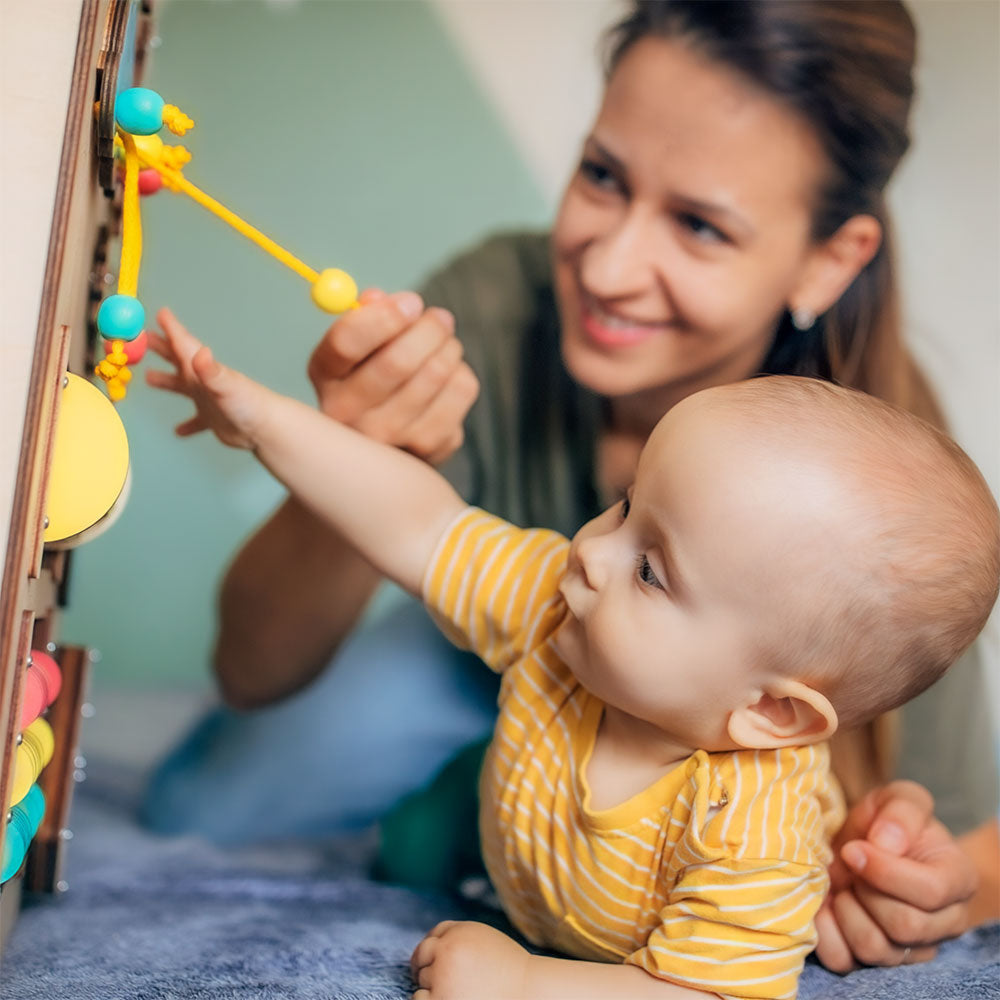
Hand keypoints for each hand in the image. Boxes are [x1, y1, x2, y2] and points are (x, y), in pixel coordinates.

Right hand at [147, 307, 269, 448]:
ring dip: (166, 382)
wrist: (265, 428)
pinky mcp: (213, 420)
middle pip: (177, 360)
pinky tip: (178, 431)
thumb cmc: (248, 403)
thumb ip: (210, 370)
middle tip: (142, 338)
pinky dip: (187, 425)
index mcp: (202, 369)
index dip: (171, 327)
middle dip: (160, 348)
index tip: (161, 312)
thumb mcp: (225, 384)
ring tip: (148, 378)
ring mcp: (207, 400)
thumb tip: (200, 352)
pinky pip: (196, 422)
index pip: (183, 343)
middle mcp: (202, 381)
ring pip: (181, 388)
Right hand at [308, 289, 478, 465]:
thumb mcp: (362, 342)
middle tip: (441, 317)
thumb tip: (378, 298)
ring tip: (445, 346)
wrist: (391, 435)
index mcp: (325, 375)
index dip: (383, 316)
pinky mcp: (427, 449)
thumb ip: (368, 314)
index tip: (411, 302)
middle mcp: (347, 415)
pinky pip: (459, 392)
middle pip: (396, 362)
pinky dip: (461, 374)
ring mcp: (386, 439)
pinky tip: (448, 379)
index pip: (345, 343)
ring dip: (449, 348)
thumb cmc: (375, 371)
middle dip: (428, 329)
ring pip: (436, 374)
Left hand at [411, 921, 528, 999]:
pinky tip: (447, 999)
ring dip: (432, 985)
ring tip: (457, 990)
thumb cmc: (507, 969)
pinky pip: (419, 999)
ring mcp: (442, 976)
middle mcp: (448, 950)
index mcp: (459, 932)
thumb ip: (457, 936)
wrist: (526, 993)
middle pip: (423, 955)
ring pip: (421, 979)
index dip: (434, 950)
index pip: (432, 936)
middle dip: (428, 965)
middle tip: (444, 978)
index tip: (439, 961)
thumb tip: (429, 945)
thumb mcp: (483, 938)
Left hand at [814, 780, 976, 971]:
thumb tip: (886, 843)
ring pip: (876, 949)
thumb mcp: (899, 798)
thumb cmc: (886, 822)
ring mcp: (909, 948)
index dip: (884, 871)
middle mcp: (942, 924)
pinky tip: (825, 905)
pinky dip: (825, 933)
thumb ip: (901, 812)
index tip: (854, 848)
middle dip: (866, 890)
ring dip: (846, 909)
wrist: (864, 843)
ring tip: (843, 883)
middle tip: (849, 865)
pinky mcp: (873, 960)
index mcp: (957, 880)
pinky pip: (845, 962)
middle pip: (904, 926)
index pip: (929, 892)